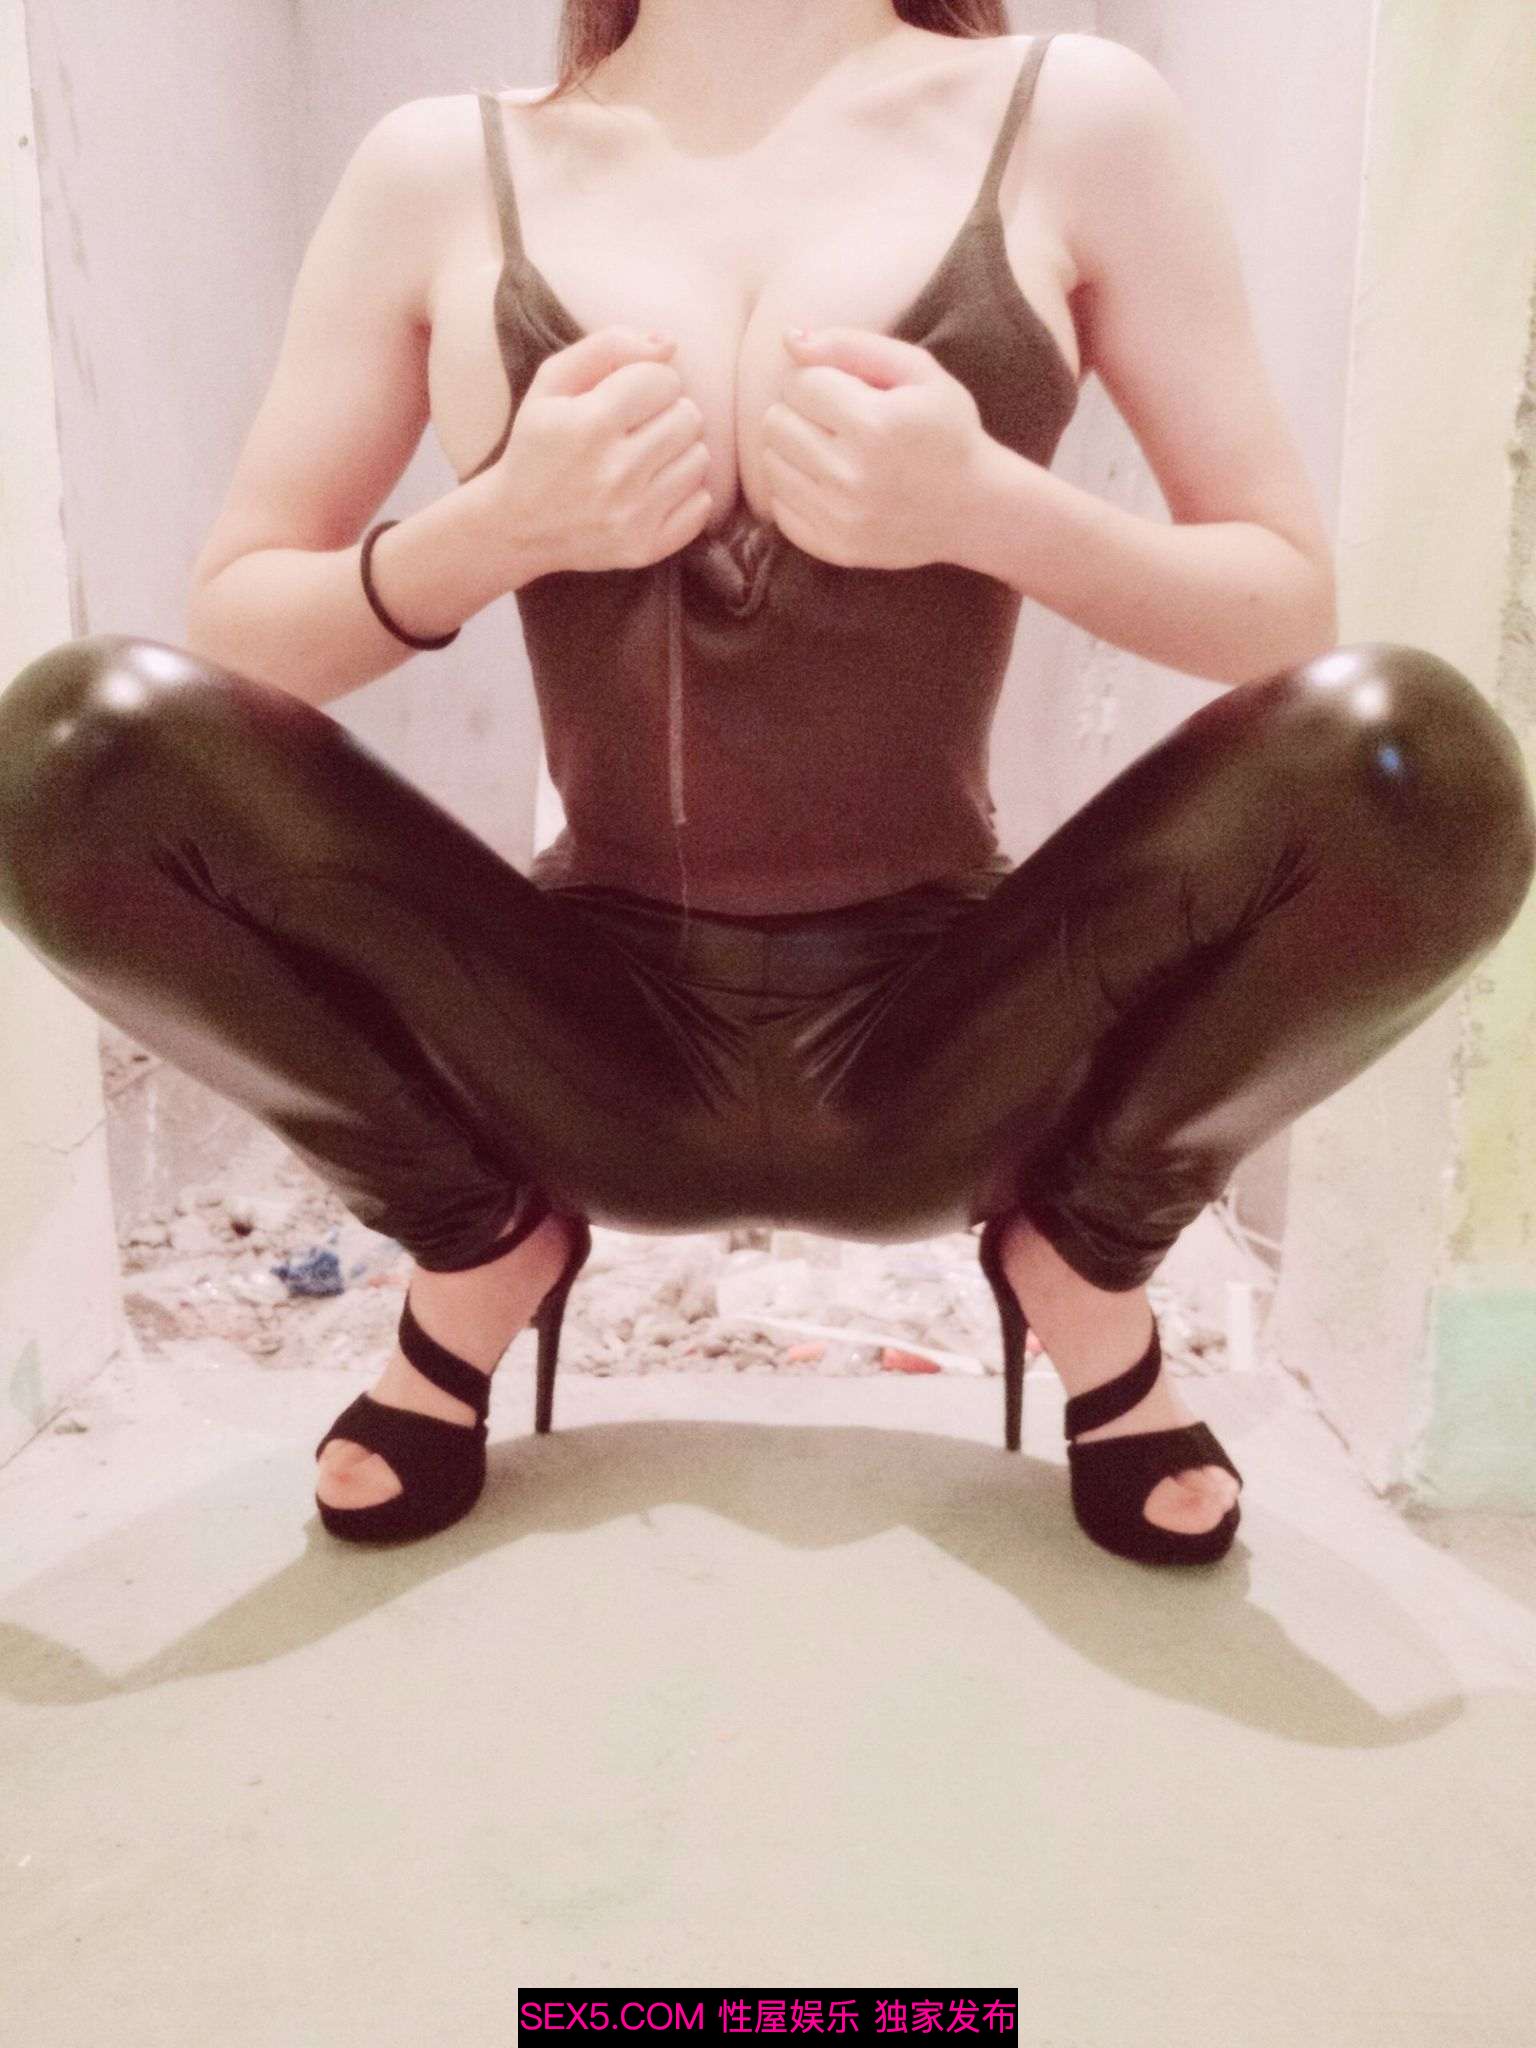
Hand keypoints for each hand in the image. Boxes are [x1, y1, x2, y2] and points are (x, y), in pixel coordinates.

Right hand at [478, 328, 712, 580]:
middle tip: (641, 426)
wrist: (517, 526)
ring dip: (679, 450)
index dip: (651, 379)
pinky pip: (702, 504)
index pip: (662, 379)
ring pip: (700, 457)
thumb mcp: (552, 382)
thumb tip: (669, 343)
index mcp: (589, 424)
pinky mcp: (646, 547)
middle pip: (688, 416)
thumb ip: (608, 346)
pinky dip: (685, 492)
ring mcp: (633, 515)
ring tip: (647, 456)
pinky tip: (655, 488)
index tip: (631, 394)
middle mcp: (615, 472)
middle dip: (669, 412)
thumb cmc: (538, 444)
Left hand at [763, 327, 992, 570]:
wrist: (978, 508)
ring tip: (832, 450)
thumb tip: (788, 339)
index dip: (819, 379)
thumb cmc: (948, 429)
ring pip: (771, 463)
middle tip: (835, 421)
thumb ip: (851, 345)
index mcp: (874, 424)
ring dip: (794, 450)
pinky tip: (830, 484)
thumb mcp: (918, 371)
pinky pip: (779, 507)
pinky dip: (796, 490)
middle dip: (800, 412)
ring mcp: (841, 517)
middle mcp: (852, 475)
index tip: (845, 390)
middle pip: (776, 423)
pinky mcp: (834, 547)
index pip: (800, 384)